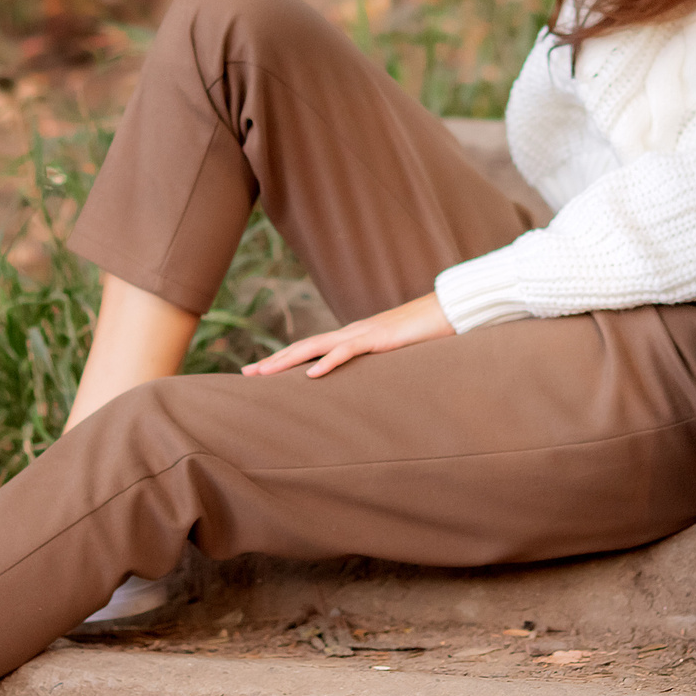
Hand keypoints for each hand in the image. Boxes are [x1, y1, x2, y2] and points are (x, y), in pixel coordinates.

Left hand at [242, 290, 455, 378]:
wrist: (449, 311)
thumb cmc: (426, 333)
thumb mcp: (395, 356)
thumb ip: (378, 365)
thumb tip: (368, 384)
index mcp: (353, 337)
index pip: (311, 349)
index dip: (285, 359)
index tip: (261, 372)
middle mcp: (351, 333)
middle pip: (304, 347)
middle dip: (274, 361)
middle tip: (246, 374)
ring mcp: (363, 333)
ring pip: (317, 347)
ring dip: (288, 361)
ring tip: (264, 373)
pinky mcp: (380, 339)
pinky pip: (348, 351)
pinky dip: (328, 362)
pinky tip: (311, 375)